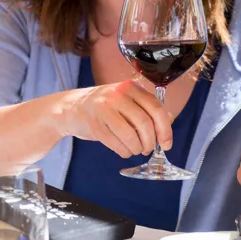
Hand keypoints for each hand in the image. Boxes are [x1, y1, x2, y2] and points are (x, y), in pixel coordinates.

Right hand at [55, 80, 172, 157]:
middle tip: (147, 148)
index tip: (167, 144)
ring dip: (137, 149)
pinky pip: (116, 144)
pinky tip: (123, 150)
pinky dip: (124, 152)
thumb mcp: (126, 100)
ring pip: (131, 136)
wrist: (71, 108)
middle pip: (144, 124)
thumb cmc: (104, 107)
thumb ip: (147, 108)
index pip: (156, 108)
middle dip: (150, 142)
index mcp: (130, 87)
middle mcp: (117, 94)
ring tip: (135, 149)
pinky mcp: (94, 124)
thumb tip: (169, 122)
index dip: (165, 129)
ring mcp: (104, 109)